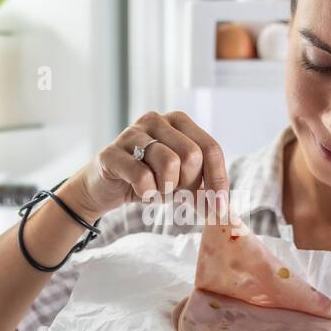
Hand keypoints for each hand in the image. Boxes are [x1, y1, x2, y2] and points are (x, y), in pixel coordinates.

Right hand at [62, 111, 228, 220]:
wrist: (105, 188)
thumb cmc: (148, 180)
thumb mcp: (181, 182)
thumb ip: (203, 188)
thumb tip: (225, 211)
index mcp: (179, 121)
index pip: (211, 149)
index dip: (218, 181)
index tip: (219, 210)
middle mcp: (156, 120)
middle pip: (192, 156)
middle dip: (188, 184)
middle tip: (174, 193)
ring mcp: (132, 133)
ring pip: (169, 163)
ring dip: (166, 188)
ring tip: (155, 190)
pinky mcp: (112, 152)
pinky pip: (142, 175)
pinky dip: (146, 192)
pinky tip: (140, 192)